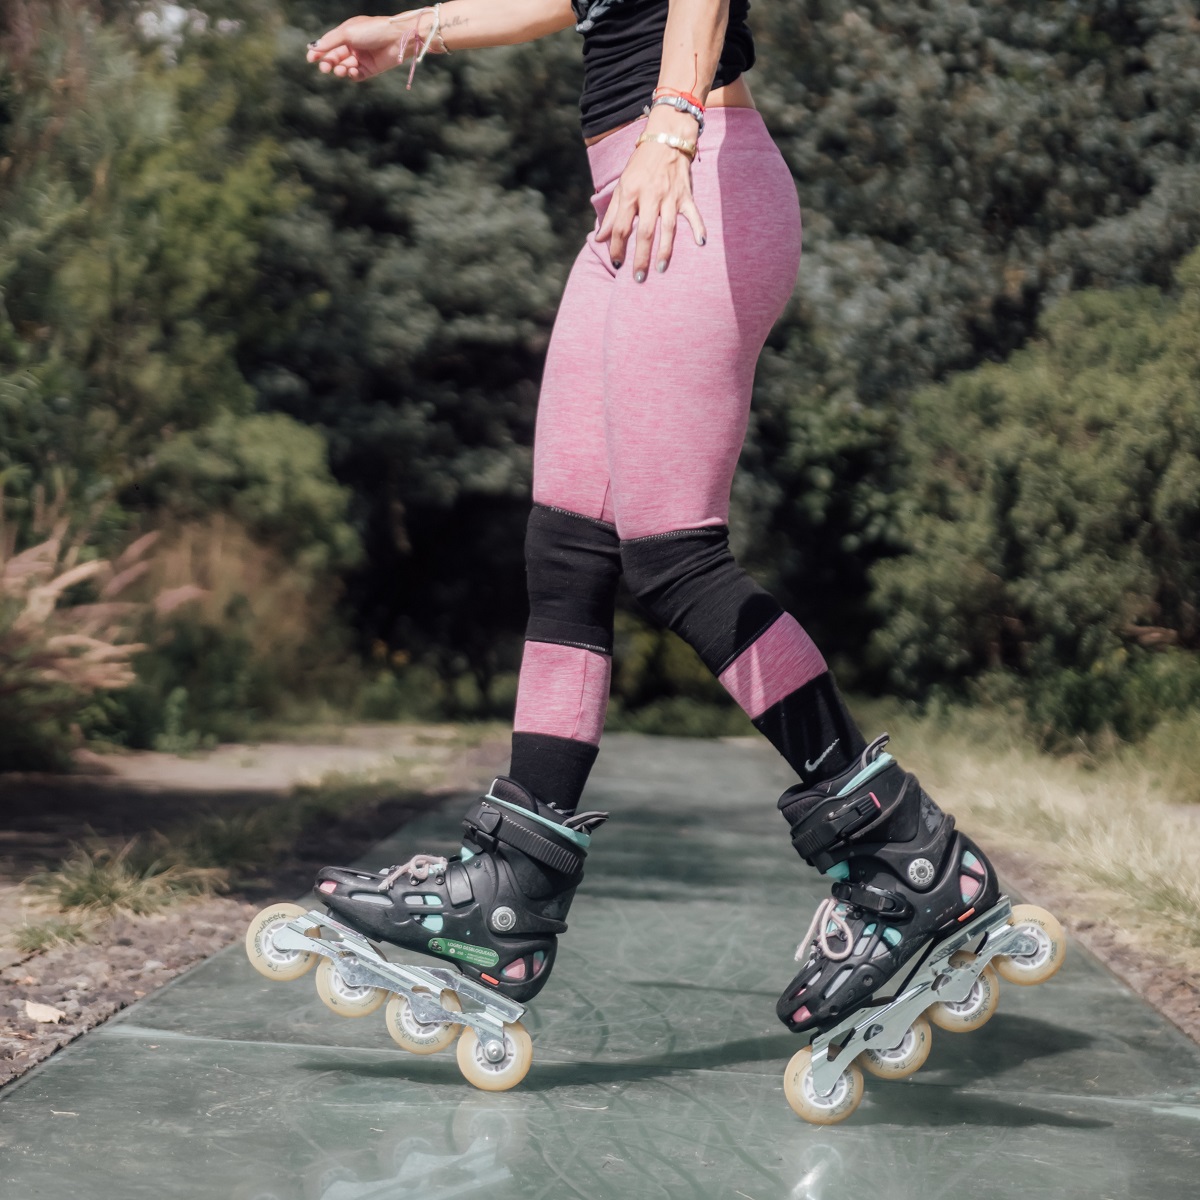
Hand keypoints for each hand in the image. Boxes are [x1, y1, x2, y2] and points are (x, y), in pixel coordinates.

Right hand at [306, 14, 410, 81]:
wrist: (396, 38)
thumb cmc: (372, 30)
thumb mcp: (347, 32)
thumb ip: (330, 41)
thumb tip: (312, 47)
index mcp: (347, 33)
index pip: (329, 44)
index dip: (319, 52)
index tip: (310, 59)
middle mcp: (353, 46)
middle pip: (335, 57)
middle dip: (329, 63)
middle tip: (325, 68)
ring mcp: (362, 58)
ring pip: (345, 67)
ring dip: (340, 70)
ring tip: (340, 70)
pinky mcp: (370, 69)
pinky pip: (357, 75)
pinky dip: (352, 75)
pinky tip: (352, 71)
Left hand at [595, 113, 707, 278]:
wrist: (666, 139)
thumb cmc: (640, 166)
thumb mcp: (622, 186)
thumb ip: (611, 215)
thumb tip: (599, 239)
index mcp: (630, 194)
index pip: (621, 227)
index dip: (617, 248)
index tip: (617, 264)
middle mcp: (650, 196)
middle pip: (644, 233)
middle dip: (640, 258)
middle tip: (638, 278)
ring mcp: (670, 196)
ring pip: (667, 228)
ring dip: (665, 251)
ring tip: (661, 269)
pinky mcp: (685, 195)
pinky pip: (693, 215)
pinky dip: (698, 228)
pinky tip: (700, 243)